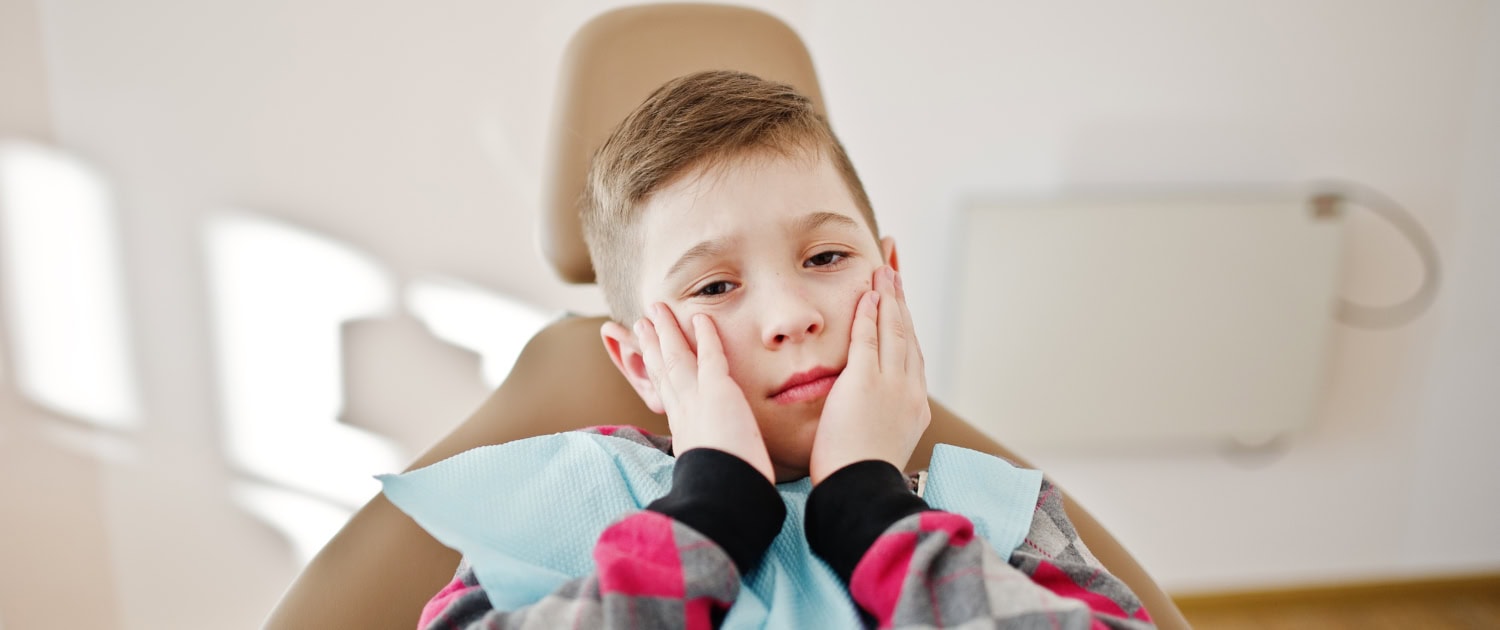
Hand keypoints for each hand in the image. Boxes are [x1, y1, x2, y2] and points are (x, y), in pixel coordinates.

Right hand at [636, 303, 776, 483]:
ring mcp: (697, 401)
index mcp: (682, 431)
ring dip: (666, 332)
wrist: (725, 497)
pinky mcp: (717, 394)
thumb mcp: (709, 472)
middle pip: (661, 371)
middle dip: (649, 346)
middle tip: (639, 324)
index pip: (663, 393)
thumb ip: (707, 461)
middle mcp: (683, 413)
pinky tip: (701, 317)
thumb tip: (708, 470)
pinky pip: (710, 356)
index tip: (644, 358)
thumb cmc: (724, 490)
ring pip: (676, 358)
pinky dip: (705, 335)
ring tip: (656, 311)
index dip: (652, 372)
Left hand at [809, 267, 931, 484]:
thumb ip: (876, 420)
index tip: (899, 301)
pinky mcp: (867, 383)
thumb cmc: (858, 477)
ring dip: (888, 297)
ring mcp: (892, 386)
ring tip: (884, 270)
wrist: (859, 492)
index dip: (905, 323)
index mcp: (914, 407)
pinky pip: (870, 339)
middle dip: (900, 299)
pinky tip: (868, 293)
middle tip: (894, 269)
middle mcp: (910, 392)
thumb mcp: (878, 443)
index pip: (911, 354)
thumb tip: (865, 413)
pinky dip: (870, 313)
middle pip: (907, 335)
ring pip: (894, 331)